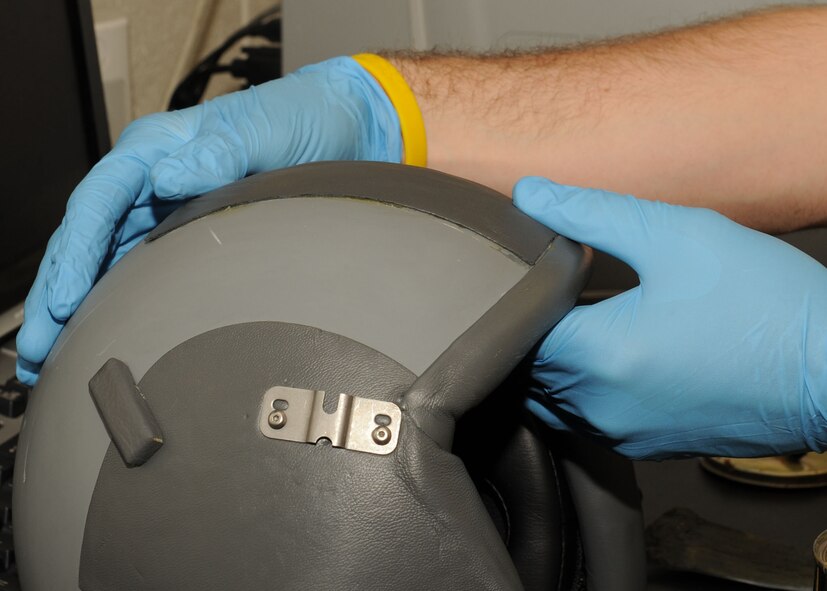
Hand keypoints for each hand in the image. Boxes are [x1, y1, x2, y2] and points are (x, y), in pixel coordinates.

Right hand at [16, 57, 400, 384]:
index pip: (99, 201)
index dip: (76, 253)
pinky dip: (113, 302)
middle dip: (58, 294)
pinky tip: (99, 333)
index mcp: (159, 149)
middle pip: (89, 239)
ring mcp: (167, 208)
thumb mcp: (265, 131)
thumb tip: (167, 177)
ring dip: (77, 308)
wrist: (342, 129)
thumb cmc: (302, 120)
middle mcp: (153, 180)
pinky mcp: (186, 233)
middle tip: (35, 350)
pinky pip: (137, 269)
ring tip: (50, 358)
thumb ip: (219, 154)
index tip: (61, 300)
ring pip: (106, 261)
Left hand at [513, 177, 826, 459]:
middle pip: (524, 367)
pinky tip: (604, 355)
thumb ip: (591, 212)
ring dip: (548, 361)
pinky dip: (577, 388)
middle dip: (527, 327)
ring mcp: (622, 433)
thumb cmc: (767, 303)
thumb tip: (530, 193)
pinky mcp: (644, 445)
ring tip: (570, 320)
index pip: (515, 327)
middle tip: (545, 290)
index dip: (514, 293)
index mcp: (600, 356)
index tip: (524, 269)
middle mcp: (600, 407)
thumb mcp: (677, 235)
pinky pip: (583, 418)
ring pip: (547, 397)